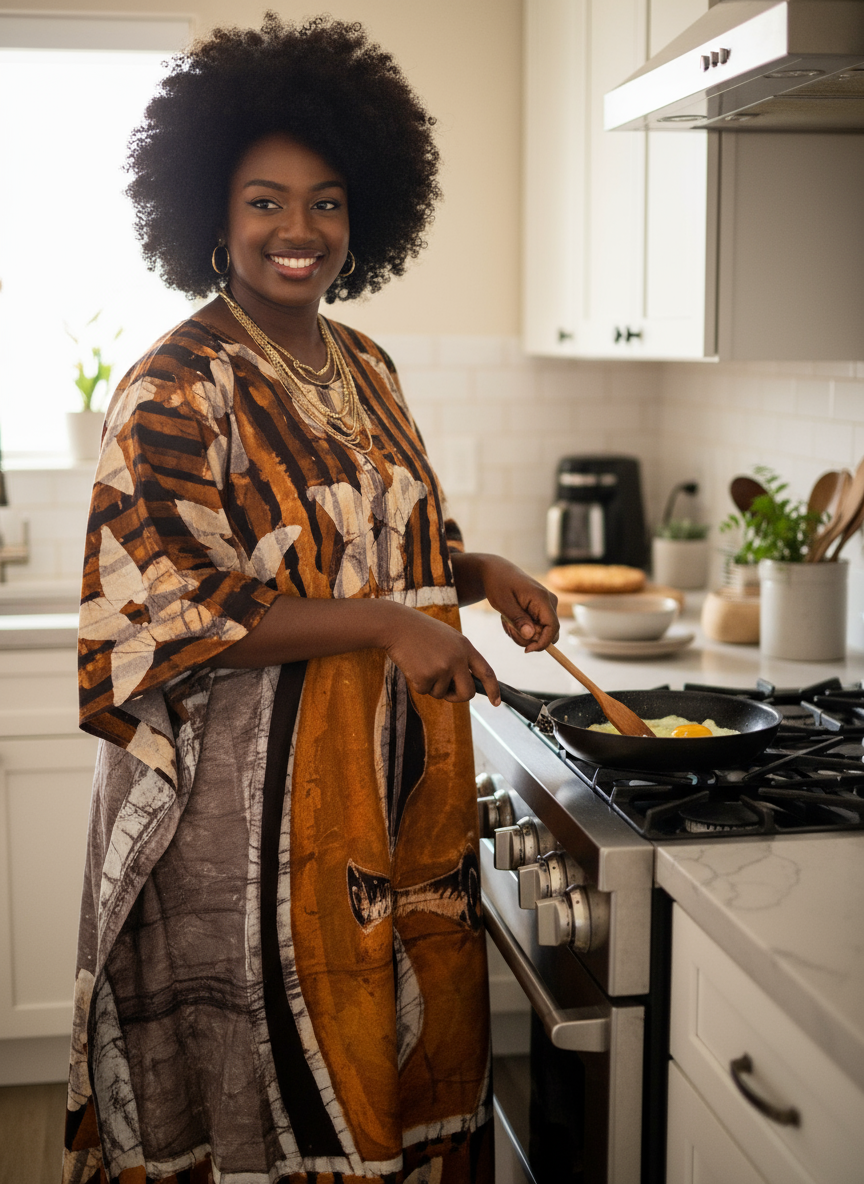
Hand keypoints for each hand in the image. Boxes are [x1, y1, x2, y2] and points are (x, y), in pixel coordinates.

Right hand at [381, 604, 500, 704]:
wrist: (396, 625)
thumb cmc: (420, 632)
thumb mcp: (447, 638)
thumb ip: (460, 657)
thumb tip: (466, 685)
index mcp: (465, 647)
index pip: (486, 672)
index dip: (493, 689)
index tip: (496, 703)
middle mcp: (457, 658)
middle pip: (468, 692)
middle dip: (457, 697)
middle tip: (447, 692)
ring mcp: (442, 668)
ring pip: (442, 693)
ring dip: (431, 686)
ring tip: (422, 664)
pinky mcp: (425, 676)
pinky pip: (425, 691)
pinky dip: (418, 684)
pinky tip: (412, 666)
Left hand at [452, 553, 558, 652]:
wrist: (498, 572)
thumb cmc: (498, 584)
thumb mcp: (503, 603)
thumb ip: (517, 619)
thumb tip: (531, 636)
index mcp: (542, 599)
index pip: (553, 627)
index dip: (543, 643)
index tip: (526, 650)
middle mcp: (550, 602)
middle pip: (548, 634)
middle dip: (528, 638)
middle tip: (508, 628)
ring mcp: (548, 605)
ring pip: (541, 633)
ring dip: (522, 633)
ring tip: (506, 621)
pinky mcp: (543, 609)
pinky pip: (537, 628)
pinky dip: (523, 629)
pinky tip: (511, 619)